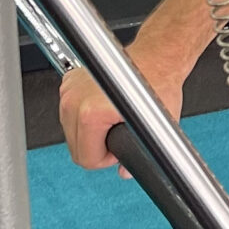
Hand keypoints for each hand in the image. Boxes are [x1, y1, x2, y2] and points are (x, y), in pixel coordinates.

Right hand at [59, 52, 184, 170]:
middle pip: (74, 146)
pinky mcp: (69, 80)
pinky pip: (70, 111)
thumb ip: (139, 155)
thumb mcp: (157, 129)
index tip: (119, 145)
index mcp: (91, 114)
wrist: (157, 56)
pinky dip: (83, 115)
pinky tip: (103, 107)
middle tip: (118, 132)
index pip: (85, 158)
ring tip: (112, 118)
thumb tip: (125, 171)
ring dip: (90, 131)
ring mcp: (70, 88)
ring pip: (70, 130)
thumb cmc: (159, 84)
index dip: (106, 158)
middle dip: (97, 146)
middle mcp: (75, 99)